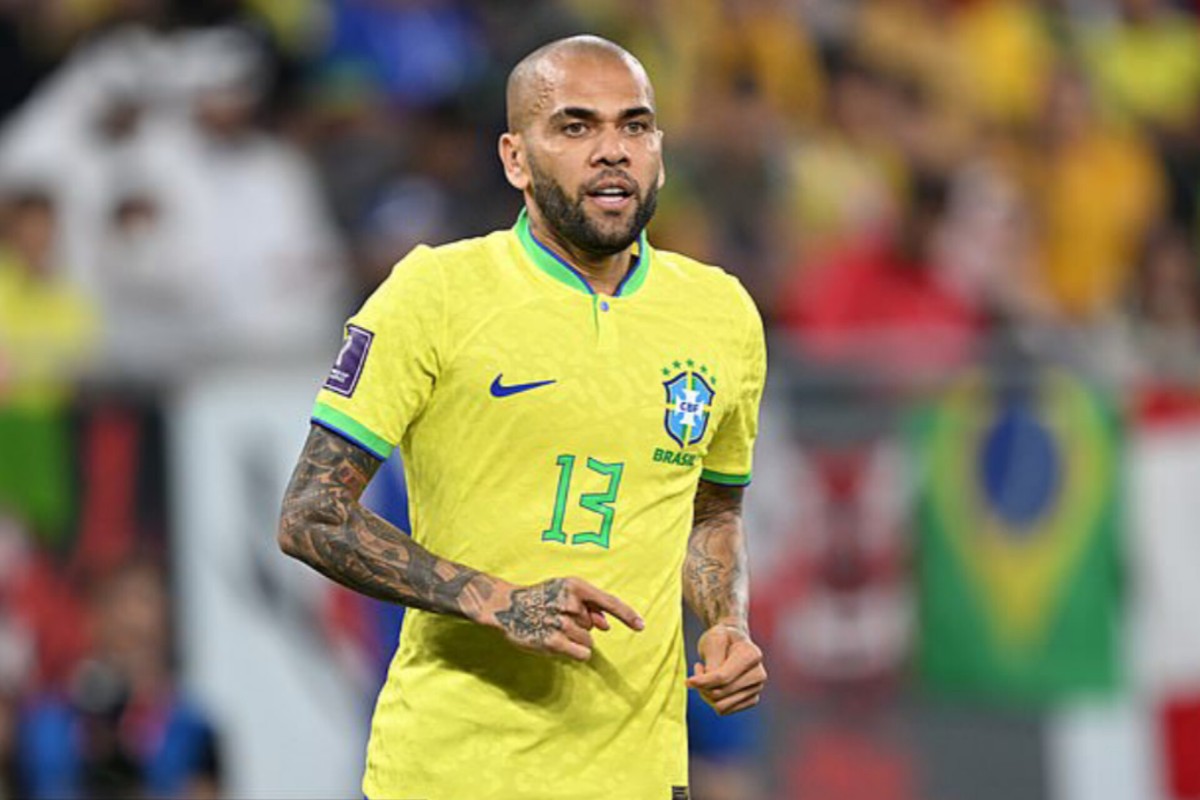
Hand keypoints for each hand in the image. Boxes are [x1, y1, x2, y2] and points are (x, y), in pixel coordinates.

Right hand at [486, 576, 643, 660]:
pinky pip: (582, 652)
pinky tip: (557, 643)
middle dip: (581, 626)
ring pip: (588, 641)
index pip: (609, 601)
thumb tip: (606, 624)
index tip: (641, 626)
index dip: (627, 614)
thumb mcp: (565, 591)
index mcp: (575, 586)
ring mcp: (561, 623)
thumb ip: (589, 605)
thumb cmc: (541, 597)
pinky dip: (575, 651)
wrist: (507, 606)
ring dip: (574, 639)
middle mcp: (570, 603)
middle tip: (557, 618)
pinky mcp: (553, 642)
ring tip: (552, 628)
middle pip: (594, 626)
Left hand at [687, 623, 765, 714]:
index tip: (687, 681)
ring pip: (721, 706)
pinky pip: (724, 710)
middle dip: (703, 686)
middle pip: (720, 692)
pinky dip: (713, 699)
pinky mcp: (751, 699)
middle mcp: (759, 674)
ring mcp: (757, 688)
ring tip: (705, 675)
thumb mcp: (713, 640)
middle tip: (698, 669)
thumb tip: (708, 687)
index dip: (702, 681)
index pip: (723, 677)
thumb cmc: (722, 638)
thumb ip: (712, 662)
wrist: (732, 642)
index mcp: (752, 655)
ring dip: (706, 693)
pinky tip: (713, 684)